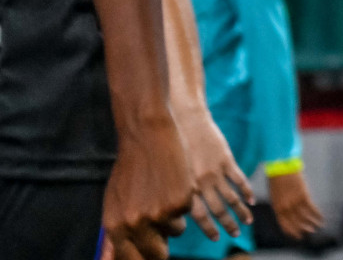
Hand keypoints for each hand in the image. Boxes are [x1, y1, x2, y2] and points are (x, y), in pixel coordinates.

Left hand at [103, 114, 193, 259]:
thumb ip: (114, 234)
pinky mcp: (180, 202)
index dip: (143, 259)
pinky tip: (174, 182)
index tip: (151, 256)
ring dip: (173, 219)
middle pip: (155, 255)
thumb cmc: (130, 167)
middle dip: (161, 248)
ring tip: (164, 193)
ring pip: (174, 231)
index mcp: (114, 226)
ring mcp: (159, 215)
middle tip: (163, 233)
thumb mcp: (115, 201)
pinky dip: (183, 201)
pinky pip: (186, 213)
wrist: (146, 135)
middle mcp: (134, 225)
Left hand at [175, 107, 254, 239]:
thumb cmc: (174, 144)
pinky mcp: (226, 160)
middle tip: (235, 234)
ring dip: (241, 212)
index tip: (217, 238)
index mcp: (185, 188)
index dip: (209, 229)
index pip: (200, 216)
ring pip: (231, 198)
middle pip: (218, 210)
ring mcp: (215, 172)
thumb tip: (185, 210)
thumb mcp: (173, 170)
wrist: (185, 118)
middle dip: (228, 225)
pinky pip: (239, 180)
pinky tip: (251, 199)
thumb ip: (181, 189)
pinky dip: (246, 191)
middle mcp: (200, 183)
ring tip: (248, 221)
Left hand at [269, 171, 324, 240]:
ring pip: (304, 218)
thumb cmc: (276, 179)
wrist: (281, 165)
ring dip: (311, 224)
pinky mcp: (303, 195)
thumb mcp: (274, 194)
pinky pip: (311, 208)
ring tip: (317, 227)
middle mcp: (285, 207)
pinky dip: (317, 215)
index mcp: (276, 207)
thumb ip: (280, 205)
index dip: (291, 232)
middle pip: (295, 223)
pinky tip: (321, 218)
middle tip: (308, 233)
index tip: (298, 236)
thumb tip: (286, 214)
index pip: (284, 225)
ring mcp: (294, 201)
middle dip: (302, 230)